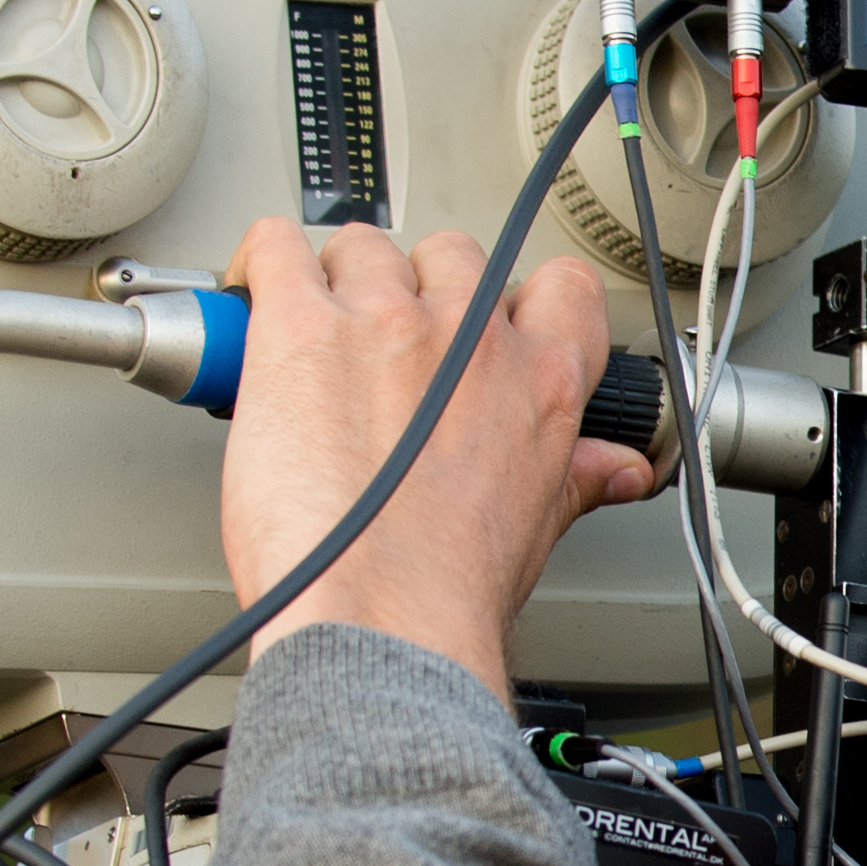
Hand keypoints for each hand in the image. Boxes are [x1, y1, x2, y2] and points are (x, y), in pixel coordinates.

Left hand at [218, 221, 659, 690]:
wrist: (382, 618)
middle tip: (386, 345)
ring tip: (312, 332)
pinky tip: (250, 297)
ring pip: (363, 246)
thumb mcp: (538, 528)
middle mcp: (468, 337)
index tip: (486, 317)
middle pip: (451, 255)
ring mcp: (386, 322)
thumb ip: (577, 478)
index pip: (558, 285)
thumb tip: (616, 471)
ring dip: (337, 280)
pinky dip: (258, 262)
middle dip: (418, 290)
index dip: (518, 294)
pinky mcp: (301, 328)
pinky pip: (275, 249)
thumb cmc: (450, 589)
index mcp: (539, 380)